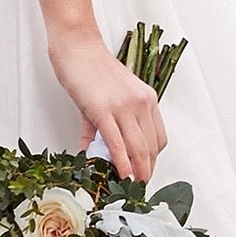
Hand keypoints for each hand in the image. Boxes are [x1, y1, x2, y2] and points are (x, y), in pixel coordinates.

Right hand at [48, 27, 167, 183]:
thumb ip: (102, 127)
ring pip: (138, 148)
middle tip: (138, 189)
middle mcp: (141, 103)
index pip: (158, 138)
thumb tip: (93, 152)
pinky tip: (121, 175)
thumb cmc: (90, 68)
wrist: (77, 47)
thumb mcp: (106, 98)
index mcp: (147, 99)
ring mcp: (123, 106)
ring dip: (137, 172)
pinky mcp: (103, 110)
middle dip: (146, 171)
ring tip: (130, 188)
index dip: (152, 161)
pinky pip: (117, 143)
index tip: (143, 174)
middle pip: (151, 147)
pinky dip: (121, 163)